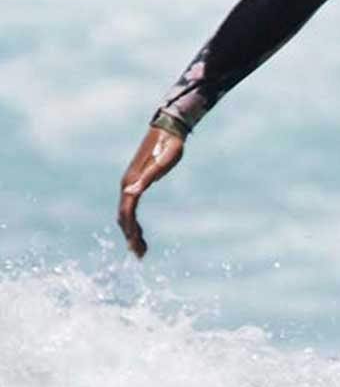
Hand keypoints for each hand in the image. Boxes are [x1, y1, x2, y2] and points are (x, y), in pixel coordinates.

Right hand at [116, 125, 185, 257]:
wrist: (169, 130)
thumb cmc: (170, 146)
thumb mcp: (164, 162)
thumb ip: (147, 178)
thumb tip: (129, 193)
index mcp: (131, 182)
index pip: (126, 213)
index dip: (130, 231)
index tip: (136, 249)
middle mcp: (127, 185)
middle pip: (123, 217)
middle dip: (130, 237)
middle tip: (140, 255)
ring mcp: (130, 184)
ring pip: (126, 214)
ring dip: (131, 232)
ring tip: (140, 251)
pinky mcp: (136, 183)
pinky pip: (131, 208)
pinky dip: (134, 222)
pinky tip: (140, 233)